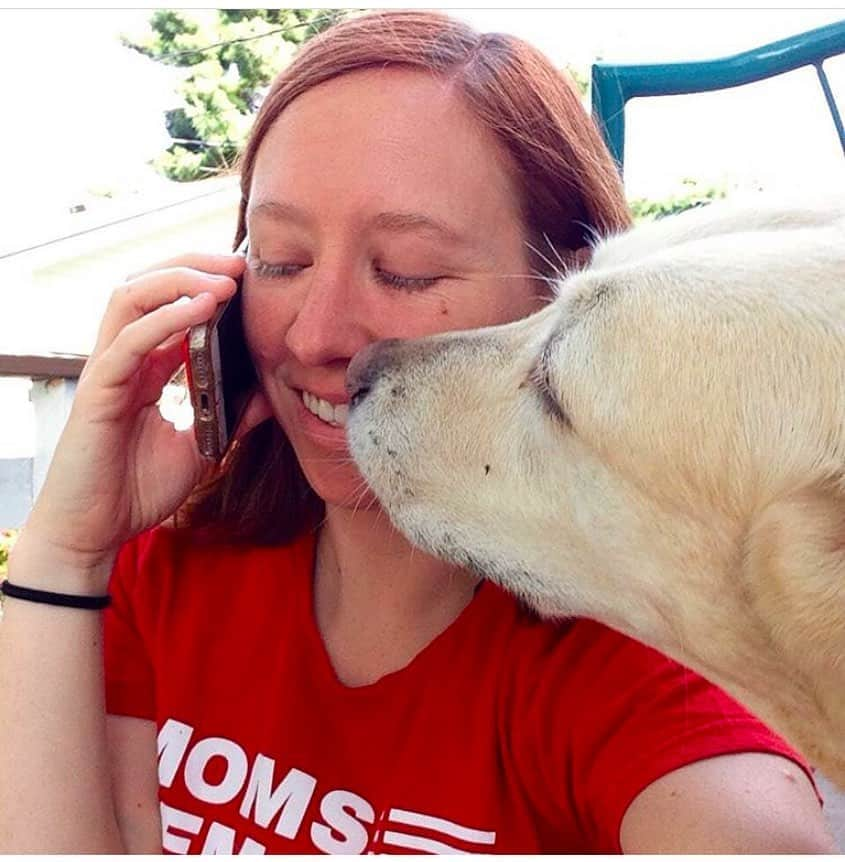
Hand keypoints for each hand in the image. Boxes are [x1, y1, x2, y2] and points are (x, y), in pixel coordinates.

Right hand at [22, 253, 255, 574]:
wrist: (97, 531)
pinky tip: (203, 308)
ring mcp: (108, 371)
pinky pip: (130, 341)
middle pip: (146, 286)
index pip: (168, 306)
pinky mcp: (98, 391)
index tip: (247, 278)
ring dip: (180, 279)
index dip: (203, 283)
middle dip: (192, 265)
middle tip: (239, 262)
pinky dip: (166, 319)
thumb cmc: (137, 489)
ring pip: (131, 297)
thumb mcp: (200, 448)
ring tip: (225, 278)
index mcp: (146, 368)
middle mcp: (124, 359)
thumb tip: (268, 396)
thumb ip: (230, 419)